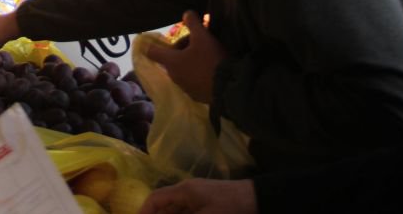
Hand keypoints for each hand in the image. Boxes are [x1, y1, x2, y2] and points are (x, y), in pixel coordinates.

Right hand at [140, 178, 257, 213]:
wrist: (258, 200)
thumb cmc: (231, 208)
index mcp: (183, 191)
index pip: (155, 198)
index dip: (144, 212)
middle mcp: (187, 192)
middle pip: (165, 207)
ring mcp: (197, 199)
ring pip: (176, 212)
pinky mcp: (207, 206)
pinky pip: (187, 213)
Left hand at [145, 11, 226, 102]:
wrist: (228, 87)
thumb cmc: (210, 60)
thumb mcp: (202, 36)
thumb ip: (192, 23)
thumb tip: (186, 13)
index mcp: (170, 61)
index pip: (152, 51)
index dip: (153, 43)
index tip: (159, 39)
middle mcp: (173, 76)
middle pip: (171, 59)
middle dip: (181, 49)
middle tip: (197, 41)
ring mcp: (185, 87)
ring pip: (182, 70)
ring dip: (189, 61)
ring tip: (206, 54)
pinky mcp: (196, 96)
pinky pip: (193, 80)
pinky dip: (198, 73)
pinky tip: (211, 69)